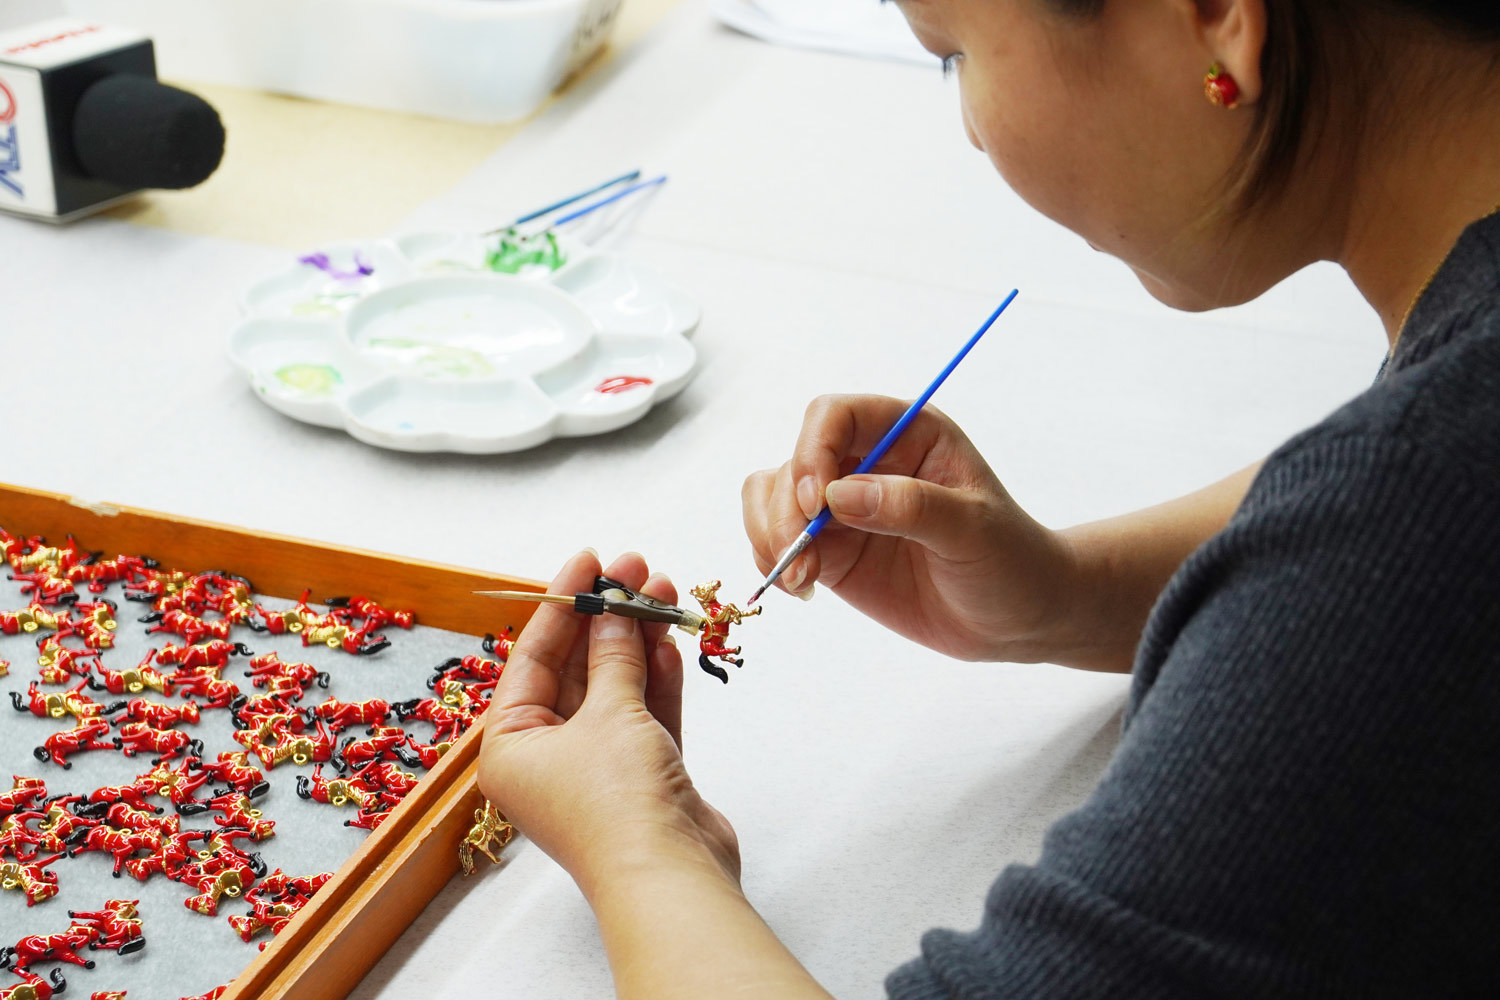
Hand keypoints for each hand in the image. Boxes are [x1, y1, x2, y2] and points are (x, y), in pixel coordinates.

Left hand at [479, 550, 739, 898]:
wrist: (670, 875)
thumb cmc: (617, 804)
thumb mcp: (610, 712)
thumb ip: (613, 654)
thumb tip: (613, 610)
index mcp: (510, 748)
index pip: (532, 659)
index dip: (562, 603)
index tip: (588, 559)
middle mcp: (547, 758)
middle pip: (575, 669)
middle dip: (606, 617)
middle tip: (633, 568)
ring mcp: (596, 768)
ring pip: (614, 687)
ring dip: (636, 640)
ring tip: (661, 590)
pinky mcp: (641, 777)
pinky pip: (643, 714)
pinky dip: (655, 678)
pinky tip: (668, 638)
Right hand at [742, 394, 1077, 661]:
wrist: (1018, 618)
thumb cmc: (1011, 561)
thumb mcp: (973, 530)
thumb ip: (910, 507)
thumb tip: (837, 496)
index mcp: (907, 433)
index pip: (834, 416)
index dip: (813, 451)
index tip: (817, 502)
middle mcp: (868, 461)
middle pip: (794, 460)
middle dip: (785, 510)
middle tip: (804, 560)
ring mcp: (844, 506)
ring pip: (772, 497)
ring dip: (771, 536)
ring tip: (802, 580)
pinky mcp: (832, 549)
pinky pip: (777, 539)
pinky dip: (772, 561)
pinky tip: (802, 589)